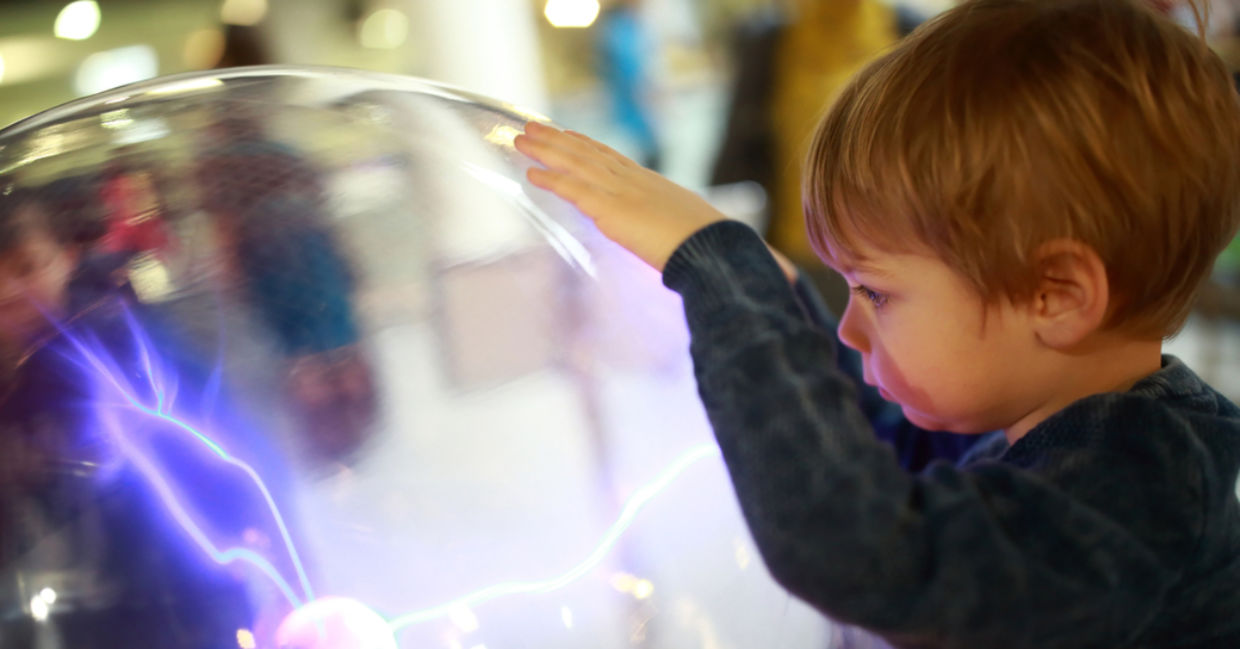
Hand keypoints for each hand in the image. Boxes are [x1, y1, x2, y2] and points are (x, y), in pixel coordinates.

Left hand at [515, 121, 726, 270]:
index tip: (568, 133)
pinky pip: (573, 189)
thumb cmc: (706, 244)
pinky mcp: (610, 210)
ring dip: (546, 150)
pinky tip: (531, 173)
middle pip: (587, 153)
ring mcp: (620, 192)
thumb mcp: (683, 226)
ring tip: (521, 138)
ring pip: (575, 163)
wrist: (712, 247)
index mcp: (649, 182)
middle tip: (532, 126)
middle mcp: (632, 180)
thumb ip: (666, 224)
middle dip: (558, 139)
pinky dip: (551, 179)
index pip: (610, 157)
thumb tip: (668, 235)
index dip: (586, 144)